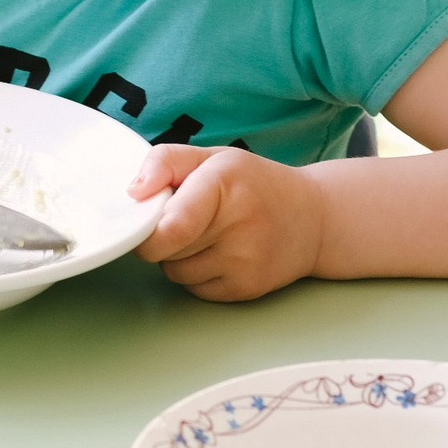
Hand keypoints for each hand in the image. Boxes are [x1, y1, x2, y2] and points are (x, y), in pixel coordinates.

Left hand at [130, 146, 323, 300]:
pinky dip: (197, 274)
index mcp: (224, 184)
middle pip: (165, 249)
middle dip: (161, 236)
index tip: (144, 222)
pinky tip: (221, 254)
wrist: (314, 220)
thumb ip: (165, 162)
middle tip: (184, 218)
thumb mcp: (212, 157)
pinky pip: (194, 289)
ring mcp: (245, 262)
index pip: (172, 227)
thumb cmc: (254, 184)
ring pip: (175, 272)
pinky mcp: (246, 289)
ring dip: (177, 257)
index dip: (147, 230)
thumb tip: (133, 192)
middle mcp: (239, 226)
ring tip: (207, 235)